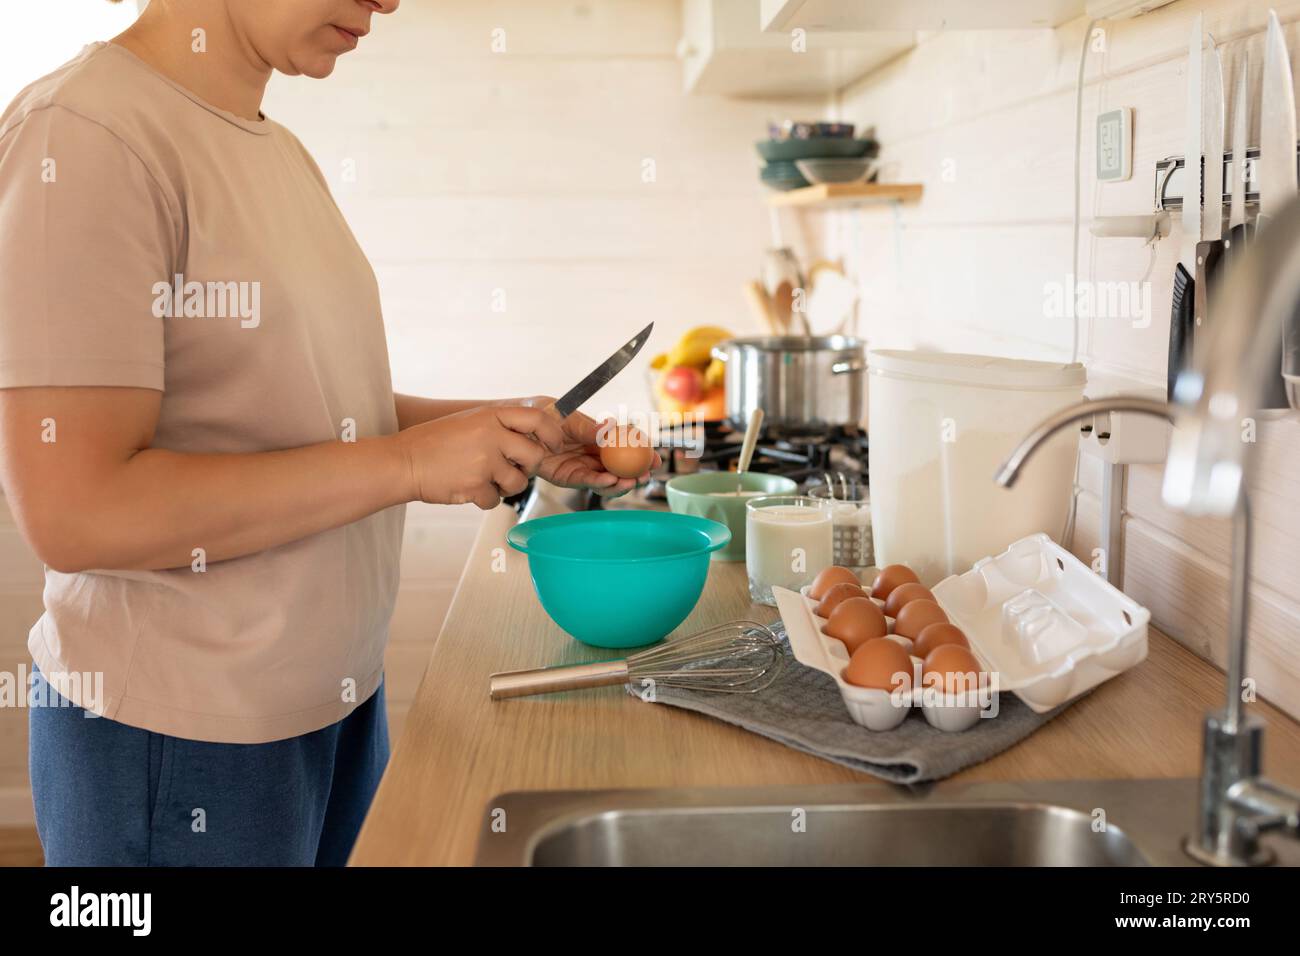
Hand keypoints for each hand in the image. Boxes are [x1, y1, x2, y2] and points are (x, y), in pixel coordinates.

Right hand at [397, 405, 566, 509]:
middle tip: (510, 469)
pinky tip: (466, 488)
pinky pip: (495, 500)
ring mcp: (484, 461)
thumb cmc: (434, 443)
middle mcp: (491, 435)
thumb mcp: (470, 421)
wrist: (403, 462)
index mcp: (491, 415)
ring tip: (483, 479)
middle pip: (534, 457)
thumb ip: (500, 427)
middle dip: (528, 468)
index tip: (553, 445)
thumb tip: (533, 440)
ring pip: (518, 483)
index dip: (552, 434)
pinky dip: (483, 499)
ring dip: (505, 487)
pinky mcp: (475, 486)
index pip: (538, 419)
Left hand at [530, 402, 661, 498]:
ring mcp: (580, 465)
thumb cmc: (538, 414)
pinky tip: (609, 481)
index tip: (656, 459)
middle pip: (619, 467)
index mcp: (597, 435)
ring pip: (606, 478)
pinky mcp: (566, 477)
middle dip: (635, 474)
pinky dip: (598, 483)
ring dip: (620, 482)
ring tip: (630, 482)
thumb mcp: (564, 415)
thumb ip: (585, 426)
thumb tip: (609, 427)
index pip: (625, 446)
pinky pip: (585, 482)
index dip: (642, 454)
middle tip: (646, 476)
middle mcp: (591, 452)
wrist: (513, 427)